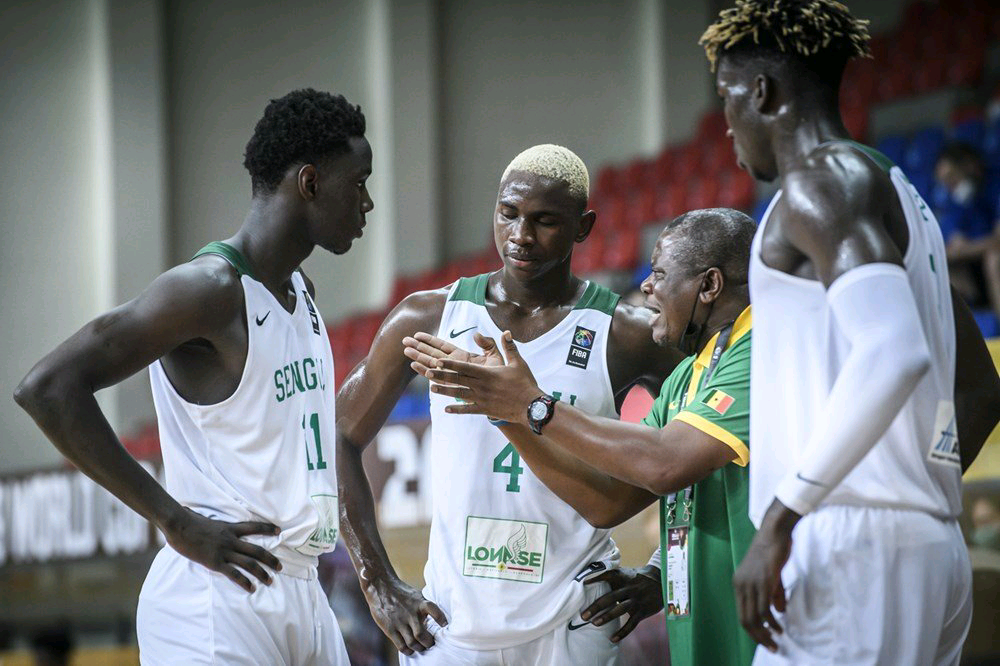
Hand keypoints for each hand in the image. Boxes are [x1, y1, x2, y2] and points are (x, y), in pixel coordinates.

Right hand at [163, 507, 281, 591]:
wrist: (179, 524)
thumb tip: (201, 514)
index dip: (267, 528)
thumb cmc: (188, 520)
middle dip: (270, 559)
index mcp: (230, 527)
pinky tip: (251, 588)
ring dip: (262, 572)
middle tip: (280, 567)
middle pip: (257, 550)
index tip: (279, 530)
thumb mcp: (206, 518)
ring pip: (249, 563)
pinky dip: (244, 582)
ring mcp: (224, 551)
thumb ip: (212, 521)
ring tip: (270, 580)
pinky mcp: (215, 562)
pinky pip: (233, 574)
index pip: (254, 526)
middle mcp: (231, 539)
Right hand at [363, 577, 448, 655]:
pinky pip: (400, 644)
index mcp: (419, 603)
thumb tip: (436, 618)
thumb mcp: (415, 595)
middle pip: (422, 634)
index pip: (433, 610)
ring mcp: (399, 621)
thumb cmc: (401, 592)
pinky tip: (410, 651)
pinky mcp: (390, 628)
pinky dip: (407, 651)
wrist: (381, 587)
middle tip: (431, 644)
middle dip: (429, 643)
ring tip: (421, 648)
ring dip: (419, 648)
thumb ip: (423, 606)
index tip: (445, 626)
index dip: (440, 619)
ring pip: (412, 642)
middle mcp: (410, 613)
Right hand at [402, 331, 505, 375]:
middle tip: (404, 341)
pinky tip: (414, 367)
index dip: (430, 340)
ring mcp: (451, 374)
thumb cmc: (499, 376)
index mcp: (461, 356)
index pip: (442, 346)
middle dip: (418, 347)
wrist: (502, 393)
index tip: (418, 335)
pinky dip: (425, 372)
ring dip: (418, 358)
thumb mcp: (495, 357)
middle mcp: (453, 365)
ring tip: (405, 351)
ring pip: (431, 364)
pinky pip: (436, 377)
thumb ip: (487, 344)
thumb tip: (477, 334)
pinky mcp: (452, 384)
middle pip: (432, 353)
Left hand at [416, 331, 541, 423]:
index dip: (450, 364)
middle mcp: (482, 386)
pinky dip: (456, 409)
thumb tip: (506, 331)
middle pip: (458, 380)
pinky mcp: (485, 410)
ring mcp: (482, 399)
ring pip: (459, 394)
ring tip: (432, 388)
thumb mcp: (518, 362)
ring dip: (445, 391)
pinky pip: (467, 410)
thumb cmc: (525, 383)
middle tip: (427, 372)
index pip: (465, 367)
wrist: (532, 407)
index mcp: (488, 374)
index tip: (438, 361)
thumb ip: (509, 347)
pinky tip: (445, 409)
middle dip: (442, 376)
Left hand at [580, 566, 663, 642]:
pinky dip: (622, 632)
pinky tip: (613, 638)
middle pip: (610, 597)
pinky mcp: (642, 611)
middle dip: (596, 606)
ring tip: (594, 623)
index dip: (596, 578)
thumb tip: (589, 581)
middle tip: (584, 615)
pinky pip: (631, 623)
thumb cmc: (636, 578)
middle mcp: (628, 588)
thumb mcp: (626, 573)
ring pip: (620, 609)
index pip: (607, 575)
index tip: (583, 583)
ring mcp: (636, 600)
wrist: (661, 582)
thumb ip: (611, 577)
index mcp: (622, 577)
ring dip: (607, 617)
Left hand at [732, 500, 796, 651]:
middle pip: (745, 619)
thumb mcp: (770, 575)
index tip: (765, 640)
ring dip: (765, 632)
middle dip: (758, 636)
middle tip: (771, 646)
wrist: (774, 532)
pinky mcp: (763, 581)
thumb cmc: (773, 551)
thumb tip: (779, 611)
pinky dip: (771, 621)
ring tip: (776, 639)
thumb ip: (773, 594)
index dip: (753, 630)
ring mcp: (751, 583)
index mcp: (739, 583)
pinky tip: (778, 626)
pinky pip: (765, 608)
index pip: (742, 614)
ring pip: (754, 617)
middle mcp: (741, 585)